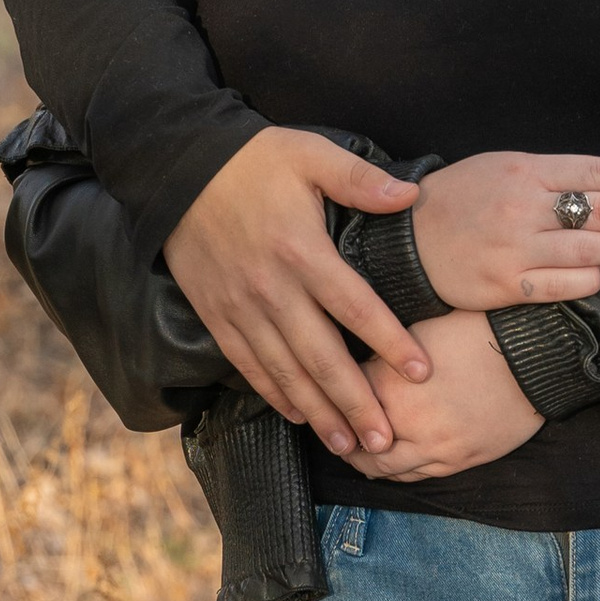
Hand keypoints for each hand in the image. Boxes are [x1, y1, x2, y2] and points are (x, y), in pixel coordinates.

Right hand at [166, 129, 427, 460]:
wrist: (177, 167)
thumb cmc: (253, 159)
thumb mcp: (310, 154)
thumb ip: (361, 179)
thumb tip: (411, 196)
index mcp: (303, 252)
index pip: (357, 309)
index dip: (391, 344)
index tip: (422, 373)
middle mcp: (273, 289)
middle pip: (323, 358)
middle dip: (356, 403)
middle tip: (385, 441)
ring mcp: (241, 307)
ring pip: (286, 372)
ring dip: (319, 413)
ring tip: (348, 446)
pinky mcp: (217, 315)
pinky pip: (248, 365)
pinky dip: (274, 394)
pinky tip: (297, 416)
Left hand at [348, 312, 543, 482]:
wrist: (533, 354)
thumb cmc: (479, 332)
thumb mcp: (421, 331)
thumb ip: (387, 356)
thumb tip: (364, 365)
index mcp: (392, 385)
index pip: (343, 397)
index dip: (332, 392)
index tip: (328, 390)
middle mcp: (408, 423)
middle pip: (357, 444)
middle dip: (341, 437)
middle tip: (334, 430)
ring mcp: (435, 448)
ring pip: (383, 468)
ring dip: (365, 461)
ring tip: (356, 450)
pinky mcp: (459, 460)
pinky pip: (416, 476)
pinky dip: (396, 471)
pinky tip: (390, 461)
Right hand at [411, 152, 599, 308]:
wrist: (406, 238)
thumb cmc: (459, 199)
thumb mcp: (500, 167)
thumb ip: (549, 175)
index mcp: (525, 171)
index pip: (597, 172)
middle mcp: (523, 208)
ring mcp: (516, 249)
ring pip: (589, 248)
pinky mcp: (507, 285)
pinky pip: (563, 284)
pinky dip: (591, 277)